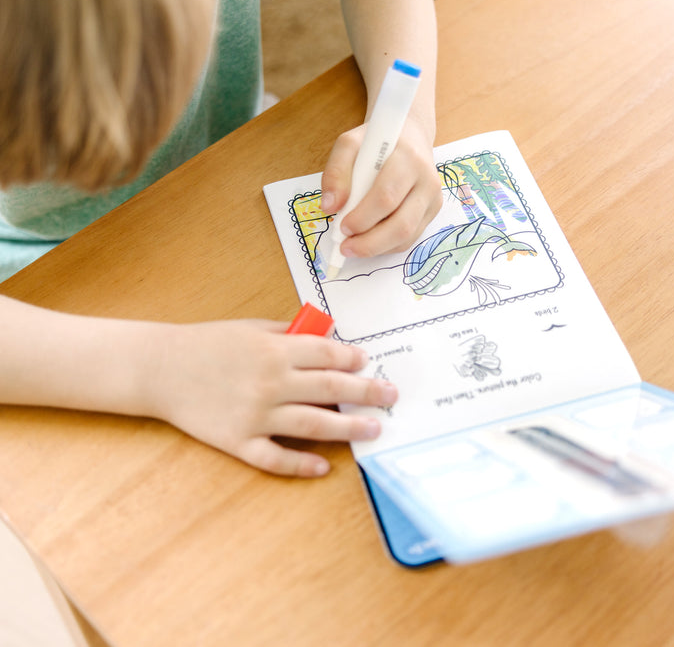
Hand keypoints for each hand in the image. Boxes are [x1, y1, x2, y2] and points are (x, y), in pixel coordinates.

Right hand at [147, 319, 396, 477]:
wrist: (161, 368)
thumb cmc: (208, 343)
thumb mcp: (251, 327)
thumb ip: (289, 332)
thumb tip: (327, 337)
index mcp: (275, 350)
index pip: (328, 355)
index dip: (353, 360)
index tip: (368, 364)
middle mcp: (271, 382)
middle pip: (332, 390)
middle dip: (367, 392)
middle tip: (391, 396)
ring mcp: (255, 415)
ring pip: (313, 425)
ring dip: (349, 428)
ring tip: (374, 429)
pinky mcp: (238, 441)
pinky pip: (275, 458)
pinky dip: (301, 465)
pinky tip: (323, 467)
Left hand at [320, 115, 441, 257]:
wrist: (409, 137)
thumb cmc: (377, 142)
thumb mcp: (350, 144)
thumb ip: (336, 172)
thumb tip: (330, 207)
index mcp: (408, 159)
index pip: (386, 196)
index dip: (363, 217)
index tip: (341, 226)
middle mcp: (427, 181)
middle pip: (402, 224)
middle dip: (370, 242)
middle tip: (346, 247)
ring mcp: (433, 199)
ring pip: (407, 237)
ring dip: (377, 248)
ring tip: (354, 247)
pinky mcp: (432, 212)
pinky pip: (410, 239)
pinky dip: (387, 246)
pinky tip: (370, 241)